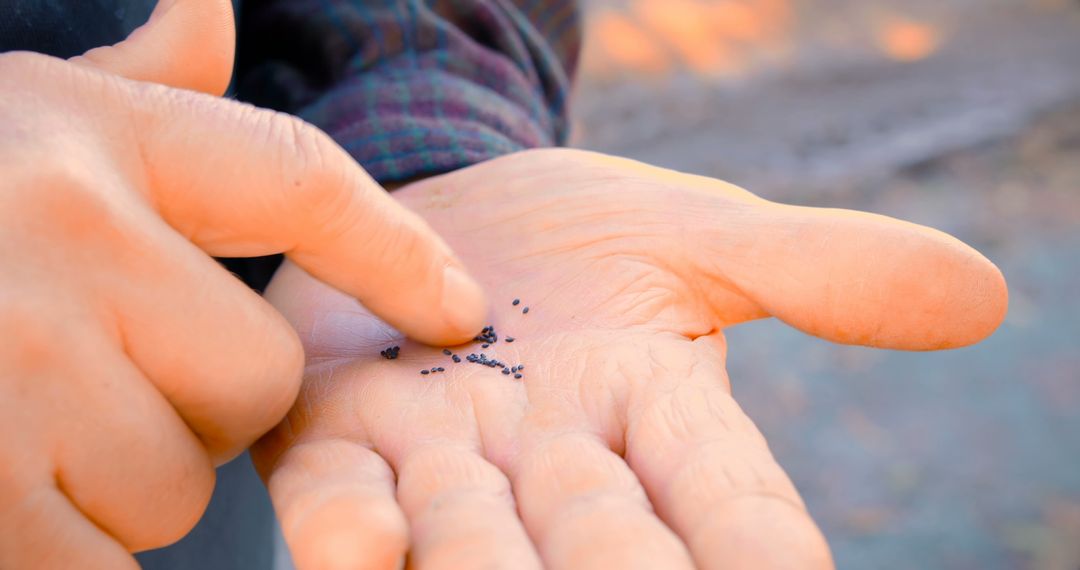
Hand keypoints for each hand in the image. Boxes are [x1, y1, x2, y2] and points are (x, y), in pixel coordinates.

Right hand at [0, 2, 484, 566]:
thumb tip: (212, 9)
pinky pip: (91, 562)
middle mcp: (56, 240)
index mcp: (82, 137)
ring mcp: (7, 371)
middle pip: (253, 381)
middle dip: (198, 406)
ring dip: (115, 485)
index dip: (395, 252)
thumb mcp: (9, 115)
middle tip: (91, 379)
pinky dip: (57, 548)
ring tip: (12, 424)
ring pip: (170, 489)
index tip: (459, 309)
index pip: (297, 181)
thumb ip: (129, 83)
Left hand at [255, 149, 1005, 568]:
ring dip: (483, 556)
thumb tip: (981, 296)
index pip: (734, 509)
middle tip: (618, 561)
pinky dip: (350, 532)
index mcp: (658, 422)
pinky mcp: (339, 448)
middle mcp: (558, 473)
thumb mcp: (695, 235)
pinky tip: (360, 544)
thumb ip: (816, 267)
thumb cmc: (576, 235)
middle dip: (617, 562)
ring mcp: (445, 469)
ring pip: (471, 544)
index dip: (757, 547)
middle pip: (606, 548)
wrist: (431, 208)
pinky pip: (339, 505)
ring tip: (485, 551)